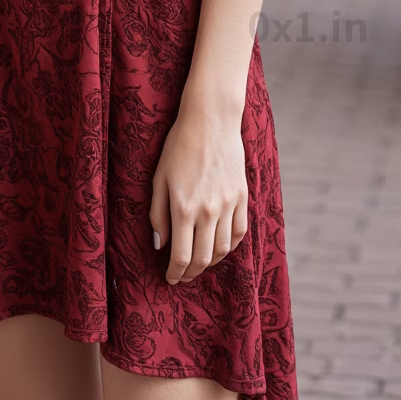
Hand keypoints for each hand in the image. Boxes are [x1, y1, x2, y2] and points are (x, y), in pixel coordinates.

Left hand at [149, 106, 247, 284]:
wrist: (211, 121)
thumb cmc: (179, 146)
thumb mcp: (159, 178)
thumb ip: (158, 214)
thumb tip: (160, 245)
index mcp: (184, 208)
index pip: (181, 255)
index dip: (175, 273)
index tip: (170, 279)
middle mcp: (208, 211)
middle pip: (203, 259)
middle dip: (191, 273)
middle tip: (182, 276)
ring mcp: (229, 205)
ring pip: (223, 250)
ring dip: (210, 263)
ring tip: (199, 263)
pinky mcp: (242, 197)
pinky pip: (239, 233)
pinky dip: (229, 247)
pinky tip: (219, 247)